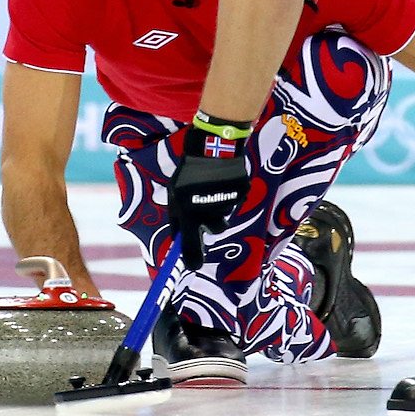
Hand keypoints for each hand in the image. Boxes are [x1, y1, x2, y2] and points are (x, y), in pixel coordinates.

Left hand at [167, 138, 249, 268]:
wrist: (212, 148)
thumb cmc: (188, 172)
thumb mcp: (174, 193)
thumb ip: (177, 216)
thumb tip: (178, 237)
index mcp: (188, 212)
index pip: (189, 243)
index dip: (192, 258)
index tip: (194, 267)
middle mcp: (207, 212)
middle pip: (214, 229)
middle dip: (211, 221)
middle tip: (206, 205)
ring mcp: (225, 203)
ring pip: (224, 214)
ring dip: (219, 207)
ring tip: (213, 188)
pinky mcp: (240, 195)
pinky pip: (234, 202)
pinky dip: (229, 195)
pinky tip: (222, 181)